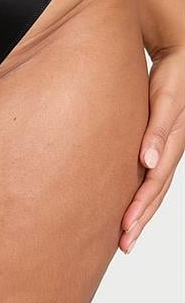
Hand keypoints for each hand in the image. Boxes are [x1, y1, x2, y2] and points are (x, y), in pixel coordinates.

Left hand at [121, 46, 184, 252]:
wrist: (181, 58)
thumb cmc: (171, 77)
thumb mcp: (164, 100)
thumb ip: (158, 130)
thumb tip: (147, 162)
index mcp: (174, 143)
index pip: (155, 182)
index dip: (141, 205)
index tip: (125, 227)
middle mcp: (171, 150)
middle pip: (156, 192)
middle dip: (140, 218)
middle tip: (124, 244)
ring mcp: (168, 149)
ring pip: (156, 188)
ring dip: (142, 212)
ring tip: (126, 236)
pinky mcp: (161, 144)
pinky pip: (153, 176)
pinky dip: (143, 194)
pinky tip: (130, 208)